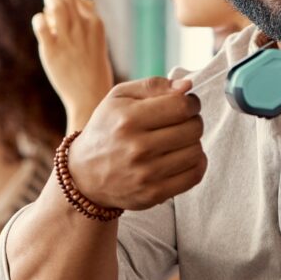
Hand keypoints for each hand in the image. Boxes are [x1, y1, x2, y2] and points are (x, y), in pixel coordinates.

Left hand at [33, 0, 113, 129]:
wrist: (90, 97)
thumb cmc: (94, 70)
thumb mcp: (98, 41)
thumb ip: (90, 19)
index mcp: (96, 25)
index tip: (67, 7)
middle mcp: (82, 28)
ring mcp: (67, 38)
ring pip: (53, 3)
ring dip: (48, 2)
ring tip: (49, 14)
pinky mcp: (51, 50)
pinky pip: (41, 23)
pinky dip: (39, 20)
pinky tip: (42, 26)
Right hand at [68, 77, 206, 210]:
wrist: (84, 175)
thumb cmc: (106, 129)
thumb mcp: (119, 97)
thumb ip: (153, 85)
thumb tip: (186, 86)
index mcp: (128, 119)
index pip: (182, 106)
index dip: (192, 102)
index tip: (188, 104)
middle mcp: (137, 148)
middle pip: (193, 129)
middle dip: (193, 121)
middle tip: (183, 122)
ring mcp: (146, 174)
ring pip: (196, 151)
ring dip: (193, 142)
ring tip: (179, 140)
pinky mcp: (153, 194)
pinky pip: (194, 175)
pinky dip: (196, 163)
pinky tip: (183, 157)